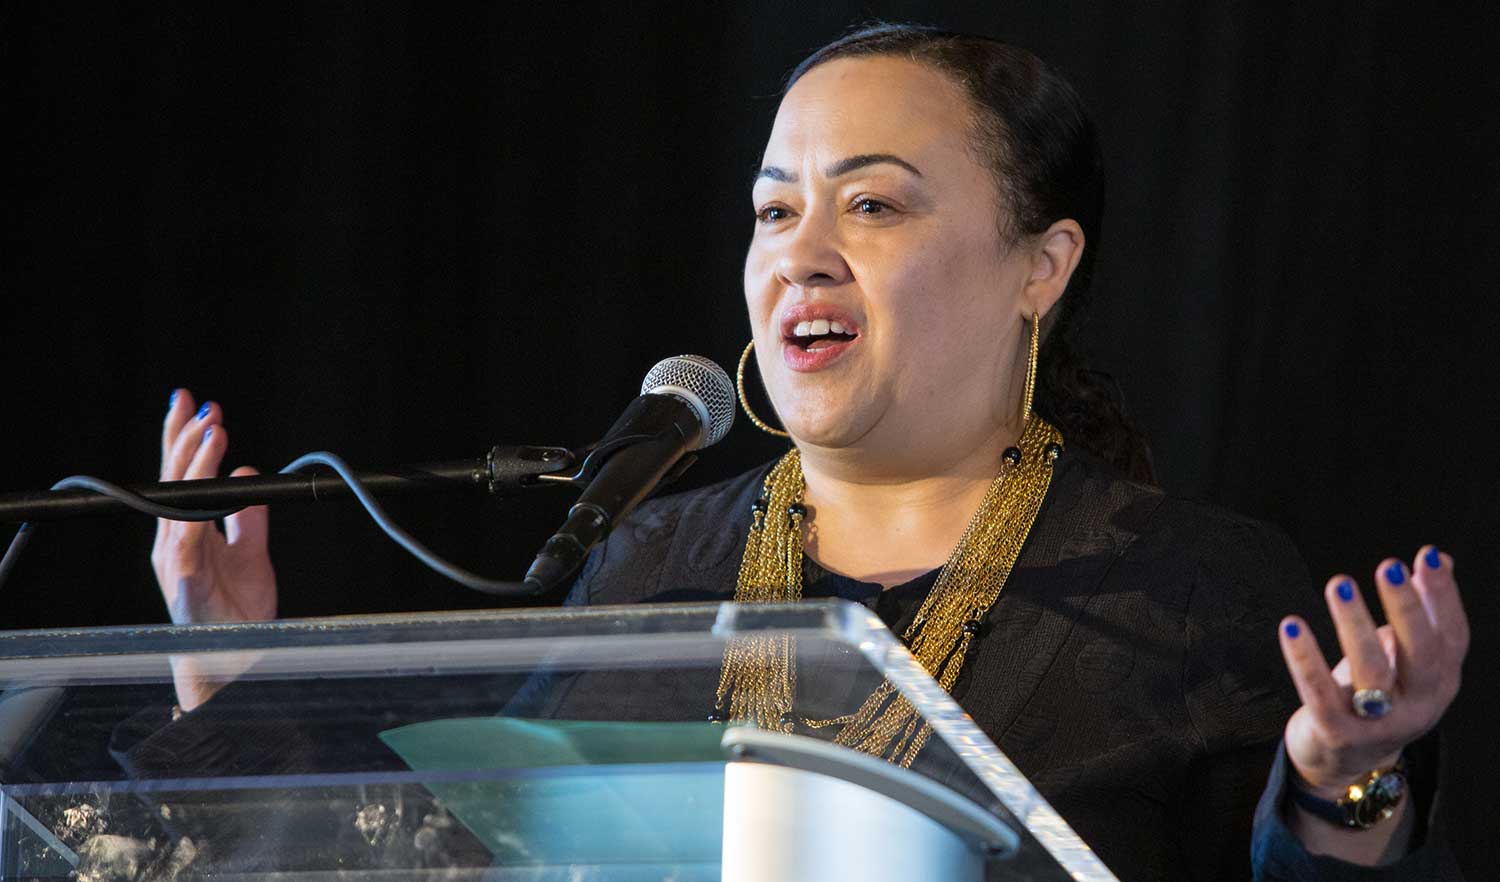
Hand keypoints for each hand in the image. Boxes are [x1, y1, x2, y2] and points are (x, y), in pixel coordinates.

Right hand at [151, 389, 277, 709]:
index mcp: (187, 530)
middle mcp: (174, 540)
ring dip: (195, 463)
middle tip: (205, 407)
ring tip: (214, 432)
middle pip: (173, 478)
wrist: (236, 658)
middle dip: (186, 438)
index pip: (181, 475)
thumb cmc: (237, 612)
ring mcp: (175, 559)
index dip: (185, 438)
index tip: (195, 403)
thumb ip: (248, 518)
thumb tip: (247, 474)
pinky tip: (208, 483)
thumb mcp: (253, 554)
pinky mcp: (184, 580)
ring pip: (179, 500)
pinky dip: (196, 509)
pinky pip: (187, 538)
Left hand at [1277, 546, 1467, 858]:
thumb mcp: (1405, 658)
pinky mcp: (1336, 733)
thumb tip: (1435, 557)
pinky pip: (1319, 693)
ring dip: (1354, 625)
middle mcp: (1417, 705)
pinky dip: (1304, 658)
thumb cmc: (1377, 695)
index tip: (1426, 556)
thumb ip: (1423, 612)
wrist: (1343, 764)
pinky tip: (1291, 625)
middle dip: (1406, 608)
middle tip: (1388, 566)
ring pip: (1370, 672)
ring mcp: (1378, 724)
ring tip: (1338, 583)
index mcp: (1440, 682)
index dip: (1443, 597)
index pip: (1451, 637)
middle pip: (1419, 654)